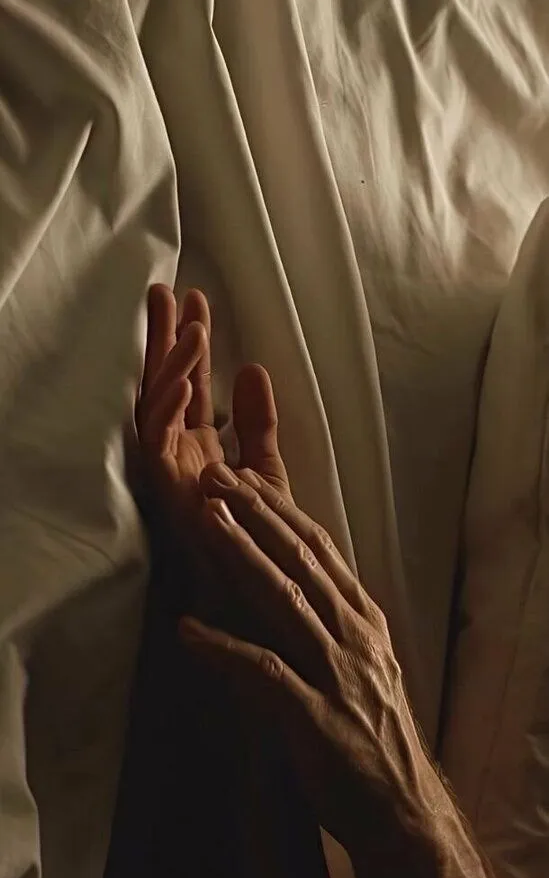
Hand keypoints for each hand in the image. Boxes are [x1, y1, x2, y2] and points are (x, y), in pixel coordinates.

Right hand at [136, 284, 290, 538]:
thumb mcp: (265, 469)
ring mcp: (168, 469)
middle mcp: (178, 452)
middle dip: (165, 339)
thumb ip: (258, 422)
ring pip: (157, 406)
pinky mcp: (163, 489)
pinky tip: (183, 381)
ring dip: (171, 365)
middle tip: (166, 291)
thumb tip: (252, 366)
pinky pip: (157, 443)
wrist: (255, 586)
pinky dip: (168, 410)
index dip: (193, 344)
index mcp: (199, 445)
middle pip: (165, 384)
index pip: (190, 384)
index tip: (198, 303)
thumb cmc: (258, 535)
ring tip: (189, 325)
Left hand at [179, 465, 514, 877]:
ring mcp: (335, 673)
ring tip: (206, 520)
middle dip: (255, 512)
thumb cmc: (377, 739)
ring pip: (283, 599)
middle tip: (216, 475)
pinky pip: (262, 672)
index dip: (281, 509)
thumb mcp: (364, 668)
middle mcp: (353, 636)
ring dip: (241, 555)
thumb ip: (331, 626)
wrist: (404, 810)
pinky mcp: (313, 716)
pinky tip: (187, 630)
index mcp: (364, 621)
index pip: (321, 549)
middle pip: (300, 560)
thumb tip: (290, 589)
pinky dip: (223, 648)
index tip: (247, 476)